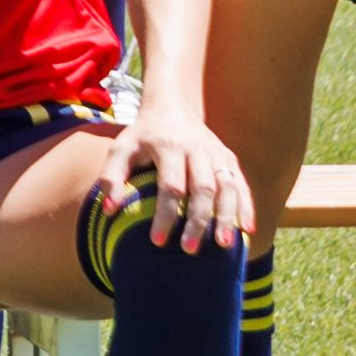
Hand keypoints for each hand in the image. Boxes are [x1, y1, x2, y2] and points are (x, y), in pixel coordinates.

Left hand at [112, 100, 255, 255]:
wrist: (170, 105)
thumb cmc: (142, 134)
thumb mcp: (121, 148)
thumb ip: (111, 177)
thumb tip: (108, 211)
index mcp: (168, 147)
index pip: (170, 186)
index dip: (165, 215)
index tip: (157, 241)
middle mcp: (196, 149)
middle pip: (202, 189)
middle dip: (198, 221)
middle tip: (190, 250)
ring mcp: (216, 153)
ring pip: (227, 188)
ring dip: (226, 217)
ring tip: (224, 245)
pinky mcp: (229, 157)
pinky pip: (242, 184)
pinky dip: (246, 206)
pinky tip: (247, 230)